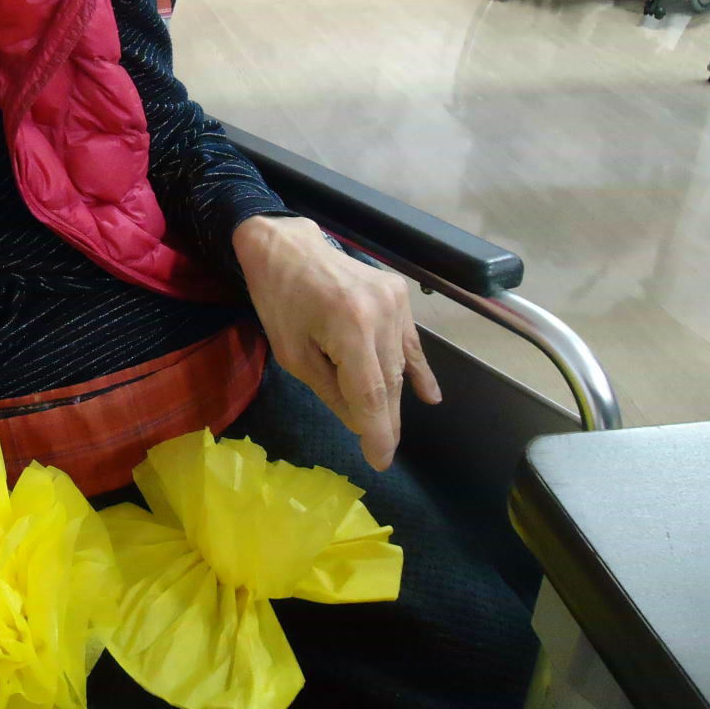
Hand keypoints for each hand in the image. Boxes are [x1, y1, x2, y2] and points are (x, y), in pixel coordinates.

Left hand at [233, 215, 439, 470]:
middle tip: (381, 452)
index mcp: (350, 328)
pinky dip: (417, 368)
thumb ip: (331, 390)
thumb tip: (360, 423)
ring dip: (394, 397)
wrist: (288, 247)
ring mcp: (396, 301)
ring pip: (400, 364)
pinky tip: (430, 397)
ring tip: (388, 428)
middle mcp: (382, 313)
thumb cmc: (279, 300)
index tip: (380, 461)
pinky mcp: (400, 294)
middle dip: (385, 420)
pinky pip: (409, 342)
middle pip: (390, 382)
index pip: (372, 394)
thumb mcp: (293, 355)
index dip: (378, 432)